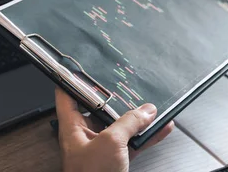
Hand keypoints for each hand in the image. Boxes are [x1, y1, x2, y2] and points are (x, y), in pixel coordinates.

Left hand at [55, 87, 174, 171]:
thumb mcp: (110, 142)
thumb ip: (128, 122)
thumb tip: (145, 110)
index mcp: (72, 127)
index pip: (67, 95)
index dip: (72, 78)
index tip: (82, 65)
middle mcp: (85, 136)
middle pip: (100, 109)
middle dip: (116, 99)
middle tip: (127, 85)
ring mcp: (101, 149)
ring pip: (120, 126)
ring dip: (136, 118)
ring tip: (150, 107)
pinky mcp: (115, 162)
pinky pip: (133, 143)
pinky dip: (146, 136)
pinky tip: (160, 128)